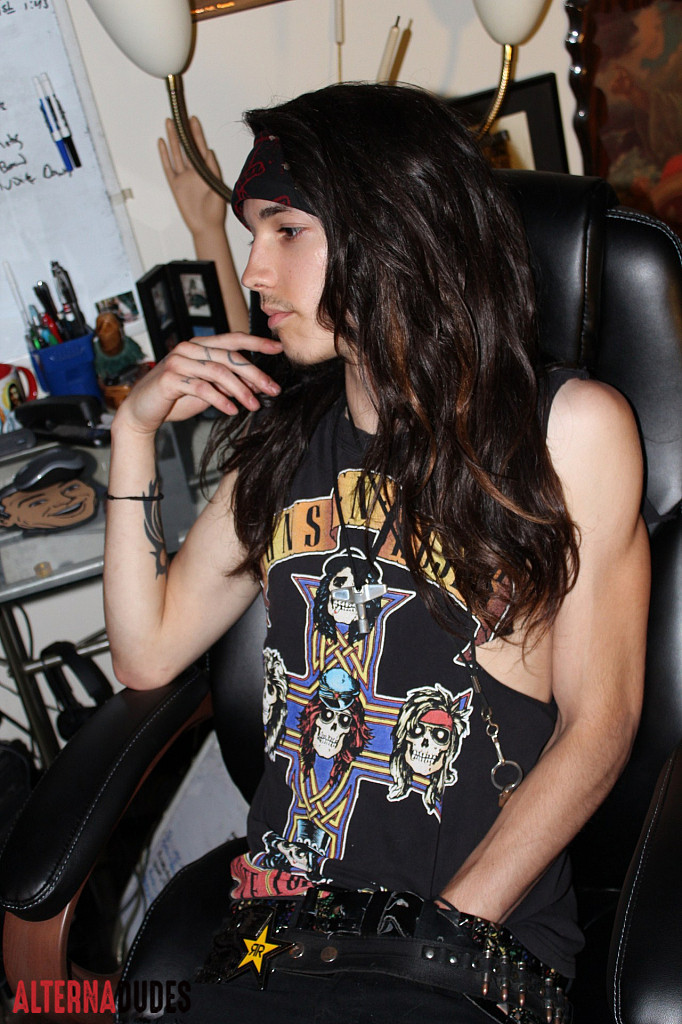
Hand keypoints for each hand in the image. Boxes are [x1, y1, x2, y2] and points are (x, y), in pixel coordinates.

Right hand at [114, 333, 282, 435]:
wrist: (141, 411)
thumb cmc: (174, 399)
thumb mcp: (206, 388)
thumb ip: (226, 383)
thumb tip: (257, 384)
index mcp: (199, 346)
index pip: (232, 339)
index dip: (256, 342)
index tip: (278, 347)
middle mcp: (189, 349)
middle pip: (229, 357)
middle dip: (255, 374)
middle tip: (273, 389)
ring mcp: (178, 362)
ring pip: (217, 371)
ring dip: (240, 390)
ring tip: (254, 405)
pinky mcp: (169, 379)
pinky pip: (201, 387)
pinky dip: (220, 399)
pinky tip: (232, 410)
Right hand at [158, 116, 226, 236]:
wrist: (206, 227)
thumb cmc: (215, 211)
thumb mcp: (217, 187)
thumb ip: (212, 169)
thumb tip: (209, 152)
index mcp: (206, 171)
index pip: (200, 147)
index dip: (196, 133)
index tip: (192, 119)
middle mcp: (194, 172)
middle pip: (187, 147)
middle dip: (183, 131)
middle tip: (179, 115)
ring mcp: (184, 177)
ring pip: (176, 153)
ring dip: (173, 139)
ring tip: (169, 123)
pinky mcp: (175, 185)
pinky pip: (168, 167)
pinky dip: (164, 155)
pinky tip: (162, 143)